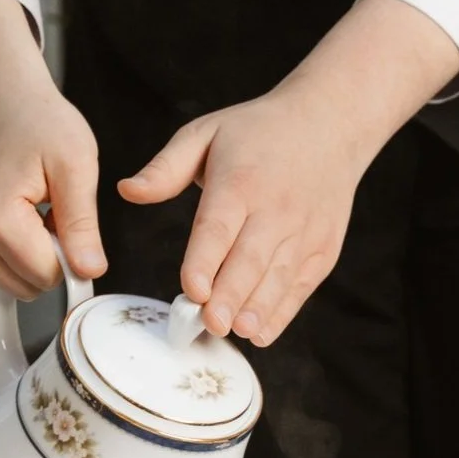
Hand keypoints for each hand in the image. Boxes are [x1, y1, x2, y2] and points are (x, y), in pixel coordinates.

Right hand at [0, 0, 105, 299]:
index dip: (70, 255)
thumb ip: (82, 225)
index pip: (46, 276)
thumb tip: (89, 272)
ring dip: (28, 253)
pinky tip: (12, 211)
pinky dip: (8, 248)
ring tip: (31, 208)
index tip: (72, 224)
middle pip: (25, 285)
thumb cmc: (37, 121)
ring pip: (8, 281)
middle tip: (50, 210)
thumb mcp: (76, 166)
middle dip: (48, 256)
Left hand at [118, 0, 458, 344]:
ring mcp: (304, 231)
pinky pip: (301, 285)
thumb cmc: (260, 132)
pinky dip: (283, 311)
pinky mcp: (322, 248)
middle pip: (250, 258)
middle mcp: (276, 208)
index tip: (191, 290)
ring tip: (238, 332)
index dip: (205, 260)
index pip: (219, 226)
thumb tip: (127, 191)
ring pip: (278, 277)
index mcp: (241, 180)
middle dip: (231, 295)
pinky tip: (262, 333)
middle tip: (211, 324)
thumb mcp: (207, 132)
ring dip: (258, 308)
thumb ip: (165, 168)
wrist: (331, 124)